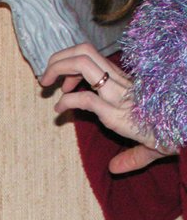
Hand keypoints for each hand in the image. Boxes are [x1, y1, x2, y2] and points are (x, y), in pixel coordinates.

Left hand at [41, 43, 175, 172]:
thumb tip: (114, 168)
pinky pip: (85, 98)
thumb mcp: (148, 142)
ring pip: (81, 63)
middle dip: (58, 59)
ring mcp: (117, 95)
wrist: (186, 132)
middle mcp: (119, 82)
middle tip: (45, 78)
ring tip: (46, 86)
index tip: (65, 84)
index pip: (91, 55)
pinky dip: (66, 101)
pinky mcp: (115, 111)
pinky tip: (59, 110)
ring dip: (57, 70)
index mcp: (124, 82)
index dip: (71, 62)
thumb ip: (131, 155)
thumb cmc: (172, 133)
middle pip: (83, 51)